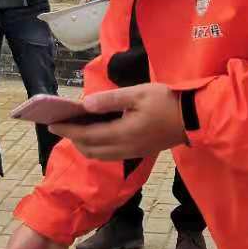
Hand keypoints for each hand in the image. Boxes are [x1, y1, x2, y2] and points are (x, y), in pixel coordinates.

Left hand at [52, 83, 186, 160]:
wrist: (195, 117)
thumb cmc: (167, 101)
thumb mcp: (138, 93)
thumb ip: (110, 99)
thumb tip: (85, 104)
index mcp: (124, 133)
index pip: (87, 136)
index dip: (67, 130)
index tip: (51, 124)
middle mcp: (126, 147)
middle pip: (91, 150)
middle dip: (72, 139)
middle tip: (60, 126)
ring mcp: (133, 152)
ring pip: (100, 155)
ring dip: (84, 145)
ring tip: (75, 130)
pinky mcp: (139, 151)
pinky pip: (111, 154)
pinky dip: (98, 147)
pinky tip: (96, 134)